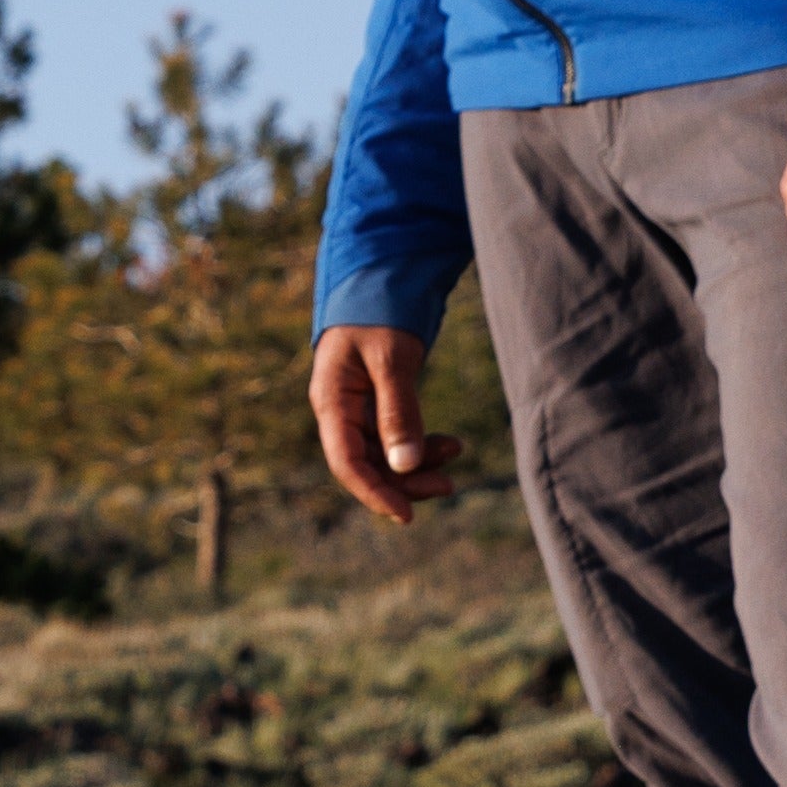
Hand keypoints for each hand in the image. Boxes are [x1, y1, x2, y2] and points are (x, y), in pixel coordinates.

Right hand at [308, 325, 462, 524]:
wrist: (379, 271)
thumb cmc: (379, 307)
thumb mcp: (391, 358)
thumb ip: (398, 411)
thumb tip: (404, 466)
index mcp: (331, 402)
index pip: (347, 463)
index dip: (375, 493)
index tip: (406, 515)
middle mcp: (338, 411)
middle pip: (366, 465)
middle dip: (404, 481)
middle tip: (448, 486)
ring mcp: (355, 408)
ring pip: (382, 454)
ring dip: (417, 464)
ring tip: (455, 455)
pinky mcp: (374, 402)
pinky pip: (393, 436)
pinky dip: (420, 444)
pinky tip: (448, 444)